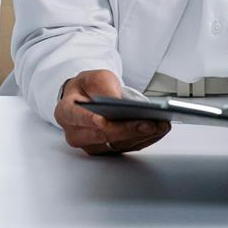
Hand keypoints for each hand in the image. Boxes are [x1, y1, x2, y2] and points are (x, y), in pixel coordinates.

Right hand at [53, 69, 170, 155]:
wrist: (90, 97)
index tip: (102, 120)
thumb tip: (115, 100)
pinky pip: (128, 147)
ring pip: (117, 145)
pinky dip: (145, 139)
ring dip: (141, 136)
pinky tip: (158, 130)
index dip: (89, 121)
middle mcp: (76, 134)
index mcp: (66, 112)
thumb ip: (102, 86)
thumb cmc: (90, 87)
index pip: (76, 118)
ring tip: (160, 125)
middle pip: (101, 136)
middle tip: (148, 123)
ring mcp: (92, 145)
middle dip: (126, 130)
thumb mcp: (94, 77)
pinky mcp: (109, 149)